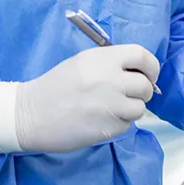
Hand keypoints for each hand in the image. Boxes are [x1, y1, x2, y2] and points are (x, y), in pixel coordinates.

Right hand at [0, 45, 159, 154]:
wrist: (32, 113)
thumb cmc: (57, 85)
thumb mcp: (83, 62)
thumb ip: (111, 63)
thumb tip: (139, 73)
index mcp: (102, 59)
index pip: (142, 56)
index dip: (151, 66)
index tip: (148, 75)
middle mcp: (109, 80)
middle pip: (145, 86)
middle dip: (143, 91)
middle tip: (131, 94)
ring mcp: (109, 106)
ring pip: (140, 108)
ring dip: (131, 109)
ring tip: (113, 108)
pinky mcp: (107, 129)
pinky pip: (126, 125)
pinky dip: (118, 123)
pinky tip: (100, 119)